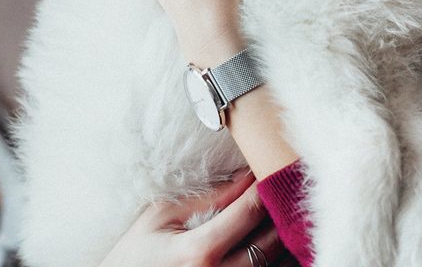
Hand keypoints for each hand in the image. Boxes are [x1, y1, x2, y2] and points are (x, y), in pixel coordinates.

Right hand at [98, 170, 288, 266]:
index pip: (251, 210)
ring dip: (285, 235)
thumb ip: (205, 198)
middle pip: (274, 239)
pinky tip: (272, 240)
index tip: (271, 165)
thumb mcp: (160, 216)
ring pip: (280, 263)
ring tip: (282, 211)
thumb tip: (245, 176)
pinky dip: (279, 259)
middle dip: (281, 208)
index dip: (265, 183)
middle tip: (282, 184)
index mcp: (199, 251)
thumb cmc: (136, 253)